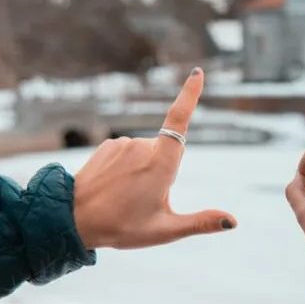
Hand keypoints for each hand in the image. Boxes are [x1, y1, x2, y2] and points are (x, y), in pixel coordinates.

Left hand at [73, 68, 236, 249]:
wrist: (71, 221)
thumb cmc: (121, 227)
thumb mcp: (165, 230)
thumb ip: (201, 223)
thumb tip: (233, 221)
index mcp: (161, 163)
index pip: (179, 120)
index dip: (189, 95)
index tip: (197, 73)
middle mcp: (142, 146)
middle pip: (166, 154)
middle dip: (163, 174)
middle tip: (141, 204)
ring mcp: (123, 144)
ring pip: (147, 155)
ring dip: (143, 173)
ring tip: (124, 199)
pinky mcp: (108, 146)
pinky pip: (128, 154)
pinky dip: (127, 169)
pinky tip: (113, 188)